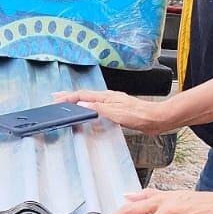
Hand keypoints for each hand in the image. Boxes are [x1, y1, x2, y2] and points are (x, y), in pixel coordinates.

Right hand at [53, 88, 173, 133]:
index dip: (68, 97)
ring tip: (68, 103)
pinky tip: (88, 111)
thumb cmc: (139, 115)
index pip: (83, 95)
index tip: (56, 99)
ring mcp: (113, 103)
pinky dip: (87, 107)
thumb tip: (82, 104)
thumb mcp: (116, 112)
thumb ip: (98, 108)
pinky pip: (97, 106)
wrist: (156, 119)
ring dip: (78, 101)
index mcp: (106, 97)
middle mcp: (108, 98)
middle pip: (85, 95)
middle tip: (57, 97)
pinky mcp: (117, 110)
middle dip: (70, 96)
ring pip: (90, 100)